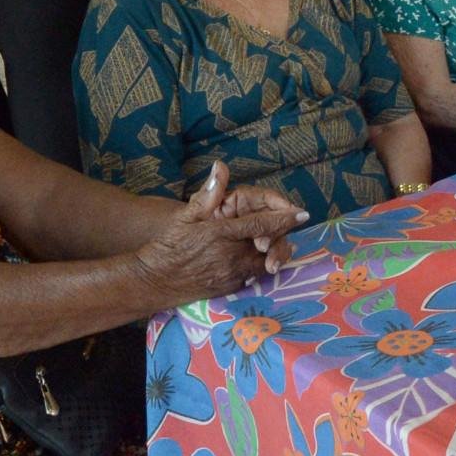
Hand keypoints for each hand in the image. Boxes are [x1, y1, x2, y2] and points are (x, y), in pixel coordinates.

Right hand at [134, 164, 308, 300]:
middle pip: (270, 246)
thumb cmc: (167, 246)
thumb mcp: (185, 217)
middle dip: (282, 238)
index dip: (285, 218)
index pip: (262, 224)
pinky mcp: (230, 288)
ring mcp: (232, 275)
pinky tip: (259, 261)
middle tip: (288, 229)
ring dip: (273, 254)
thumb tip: (221, 167)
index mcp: (223, 234)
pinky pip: (254, 277)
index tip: (303, 213)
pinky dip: (260, 267)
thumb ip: (208, 194)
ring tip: (277, 246)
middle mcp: (232, 256)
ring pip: (265, 264)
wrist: (153, 282)